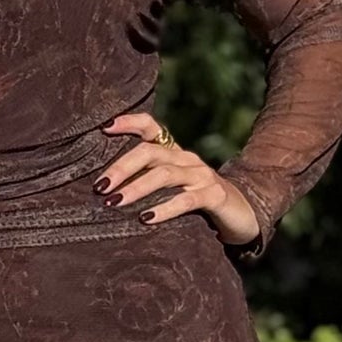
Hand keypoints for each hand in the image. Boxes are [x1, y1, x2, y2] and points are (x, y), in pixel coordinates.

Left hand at [96, 111, 262, 246]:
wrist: (241, 215)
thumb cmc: (197, 203)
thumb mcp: (171, 189)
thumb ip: (146, 183)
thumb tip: (104, 192)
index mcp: (174, 153)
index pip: (151, 127)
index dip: (129, 122)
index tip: (104, 128)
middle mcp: (186, 159)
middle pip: (150, 152)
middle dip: (121, 167)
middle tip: (100, 186)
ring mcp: (202, 175)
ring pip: (165, 174)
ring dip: (136, 188)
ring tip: (114, 202)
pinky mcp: (214, 196)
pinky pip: (186, 200)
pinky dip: (164, 209)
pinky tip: (146, 218)